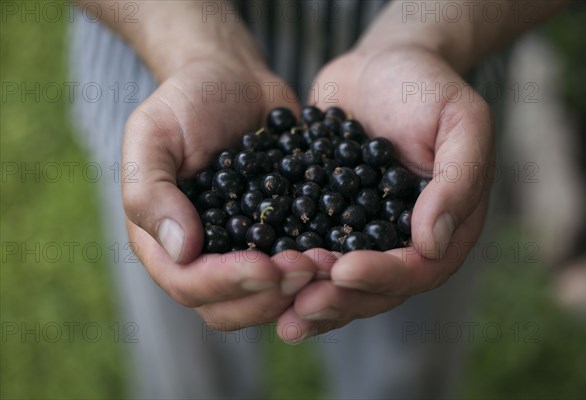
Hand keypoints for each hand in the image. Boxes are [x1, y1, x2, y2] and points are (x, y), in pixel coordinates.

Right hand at [122, 58, 316, 329]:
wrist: (233, 82)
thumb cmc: (185, 103)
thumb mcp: (152, 136)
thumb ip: (150, 192)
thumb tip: (181, 250)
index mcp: (163, 241)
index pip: (188, 283)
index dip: (226, 282)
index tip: (264, 266)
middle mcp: (203, 257)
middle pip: (230, 305)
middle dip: (269, 294)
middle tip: (306, 268)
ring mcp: (242, 251)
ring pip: (267, 297)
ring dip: (298, 290)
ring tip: (328, 262)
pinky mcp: (278, 237)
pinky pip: (294, 267)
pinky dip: (318, 269)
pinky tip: (342, 252)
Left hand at [276, 46, 494, 340]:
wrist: (383, 65)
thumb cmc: (429, 87)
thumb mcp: (461, 122)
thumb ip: (457, 181)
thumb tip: (433, 243)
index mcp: (443, 228)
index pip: (417, 268)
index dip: (381, 276)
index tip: (343, 269)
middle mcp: (404, 241)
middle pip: (375, 288)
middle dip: (338, 298)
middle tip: (300, 307)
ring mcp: (364, 233)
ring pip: (340, 280)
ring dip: (312, 296)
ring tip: (282, 312)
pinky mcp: (330, 219)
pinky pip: (312, 250)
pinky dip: (291, 268)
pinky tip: (262, 279)